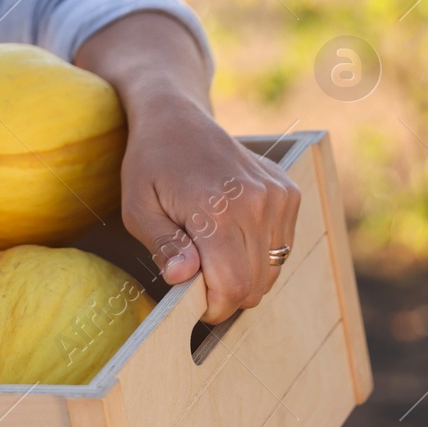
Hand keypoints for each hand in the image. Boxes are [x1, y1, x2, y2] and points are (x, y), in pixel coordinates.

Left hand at [121, 100, 300, 322]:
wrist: (177, 118)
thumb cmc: (150, 165)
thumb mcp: (139, 210)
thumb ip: (164, 247)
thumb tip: (183, 279)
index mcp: (218, 210)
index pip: (233, 286)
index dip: (213, 308)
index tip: (192, 304)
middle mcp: (258, 203)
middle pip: (256, 284)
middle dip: (226, 294)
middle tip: (196, 276)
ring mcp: (279, 196)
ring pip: (272, 270)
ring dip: (243, 274)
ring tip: (210, 251)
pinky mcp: (288, 193)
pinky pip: (281, 247)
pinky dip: (257, 254)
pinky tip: (229, 233)